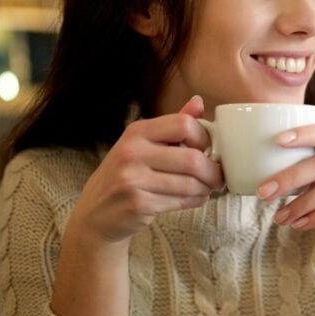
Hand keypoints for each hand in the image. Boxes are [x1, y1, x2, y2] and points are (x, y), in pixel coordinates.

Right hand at [68, 95, 224, 246]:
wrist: (96, 213)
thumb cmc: (127, 174)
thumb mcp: (143, 144)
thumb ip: (173, 125)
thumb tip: (198, 102)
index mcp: (137, 131)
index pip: (184, 125)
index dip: (204, 138)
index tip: (209, 149)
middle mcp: (132, 152)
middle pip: (192, 159)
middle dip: (213, 171)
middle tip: (218, 177)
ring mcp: (133, 179)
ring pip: (190, 184)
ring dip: (206, 188)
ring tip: (206, 188)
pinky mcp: (138, 204)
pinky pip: (181, 201)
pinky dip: (195, 201)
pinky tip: (193, 199)